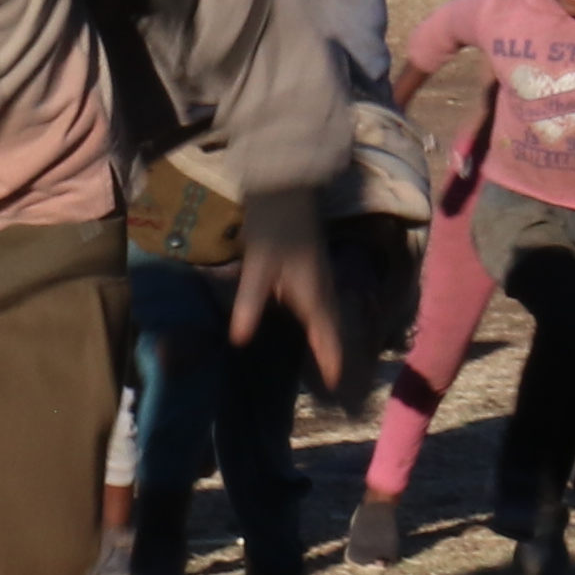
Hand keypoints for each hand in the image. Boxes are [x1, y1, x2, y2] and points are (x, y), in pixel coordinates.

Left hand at [228, 204, 345, 388]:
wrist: (286, 189)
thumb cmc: (272, 227)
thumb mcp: (256, 268)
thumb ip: (249, 305)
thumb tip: (240, 341)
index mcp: (313, 293)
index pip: (326, 335)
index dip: (331, 360)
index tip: (335, 385)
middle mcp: (323, 288)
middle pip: (333, 328)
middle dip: (334, 354)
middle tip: (335, 382)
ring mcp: (322, 277)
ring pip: (330, 315)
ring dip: (330, 338)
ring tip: (327, 362)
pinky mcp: (314, 269)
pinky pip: (324, 304)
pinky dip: (322, 321)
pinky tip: (312, 325)